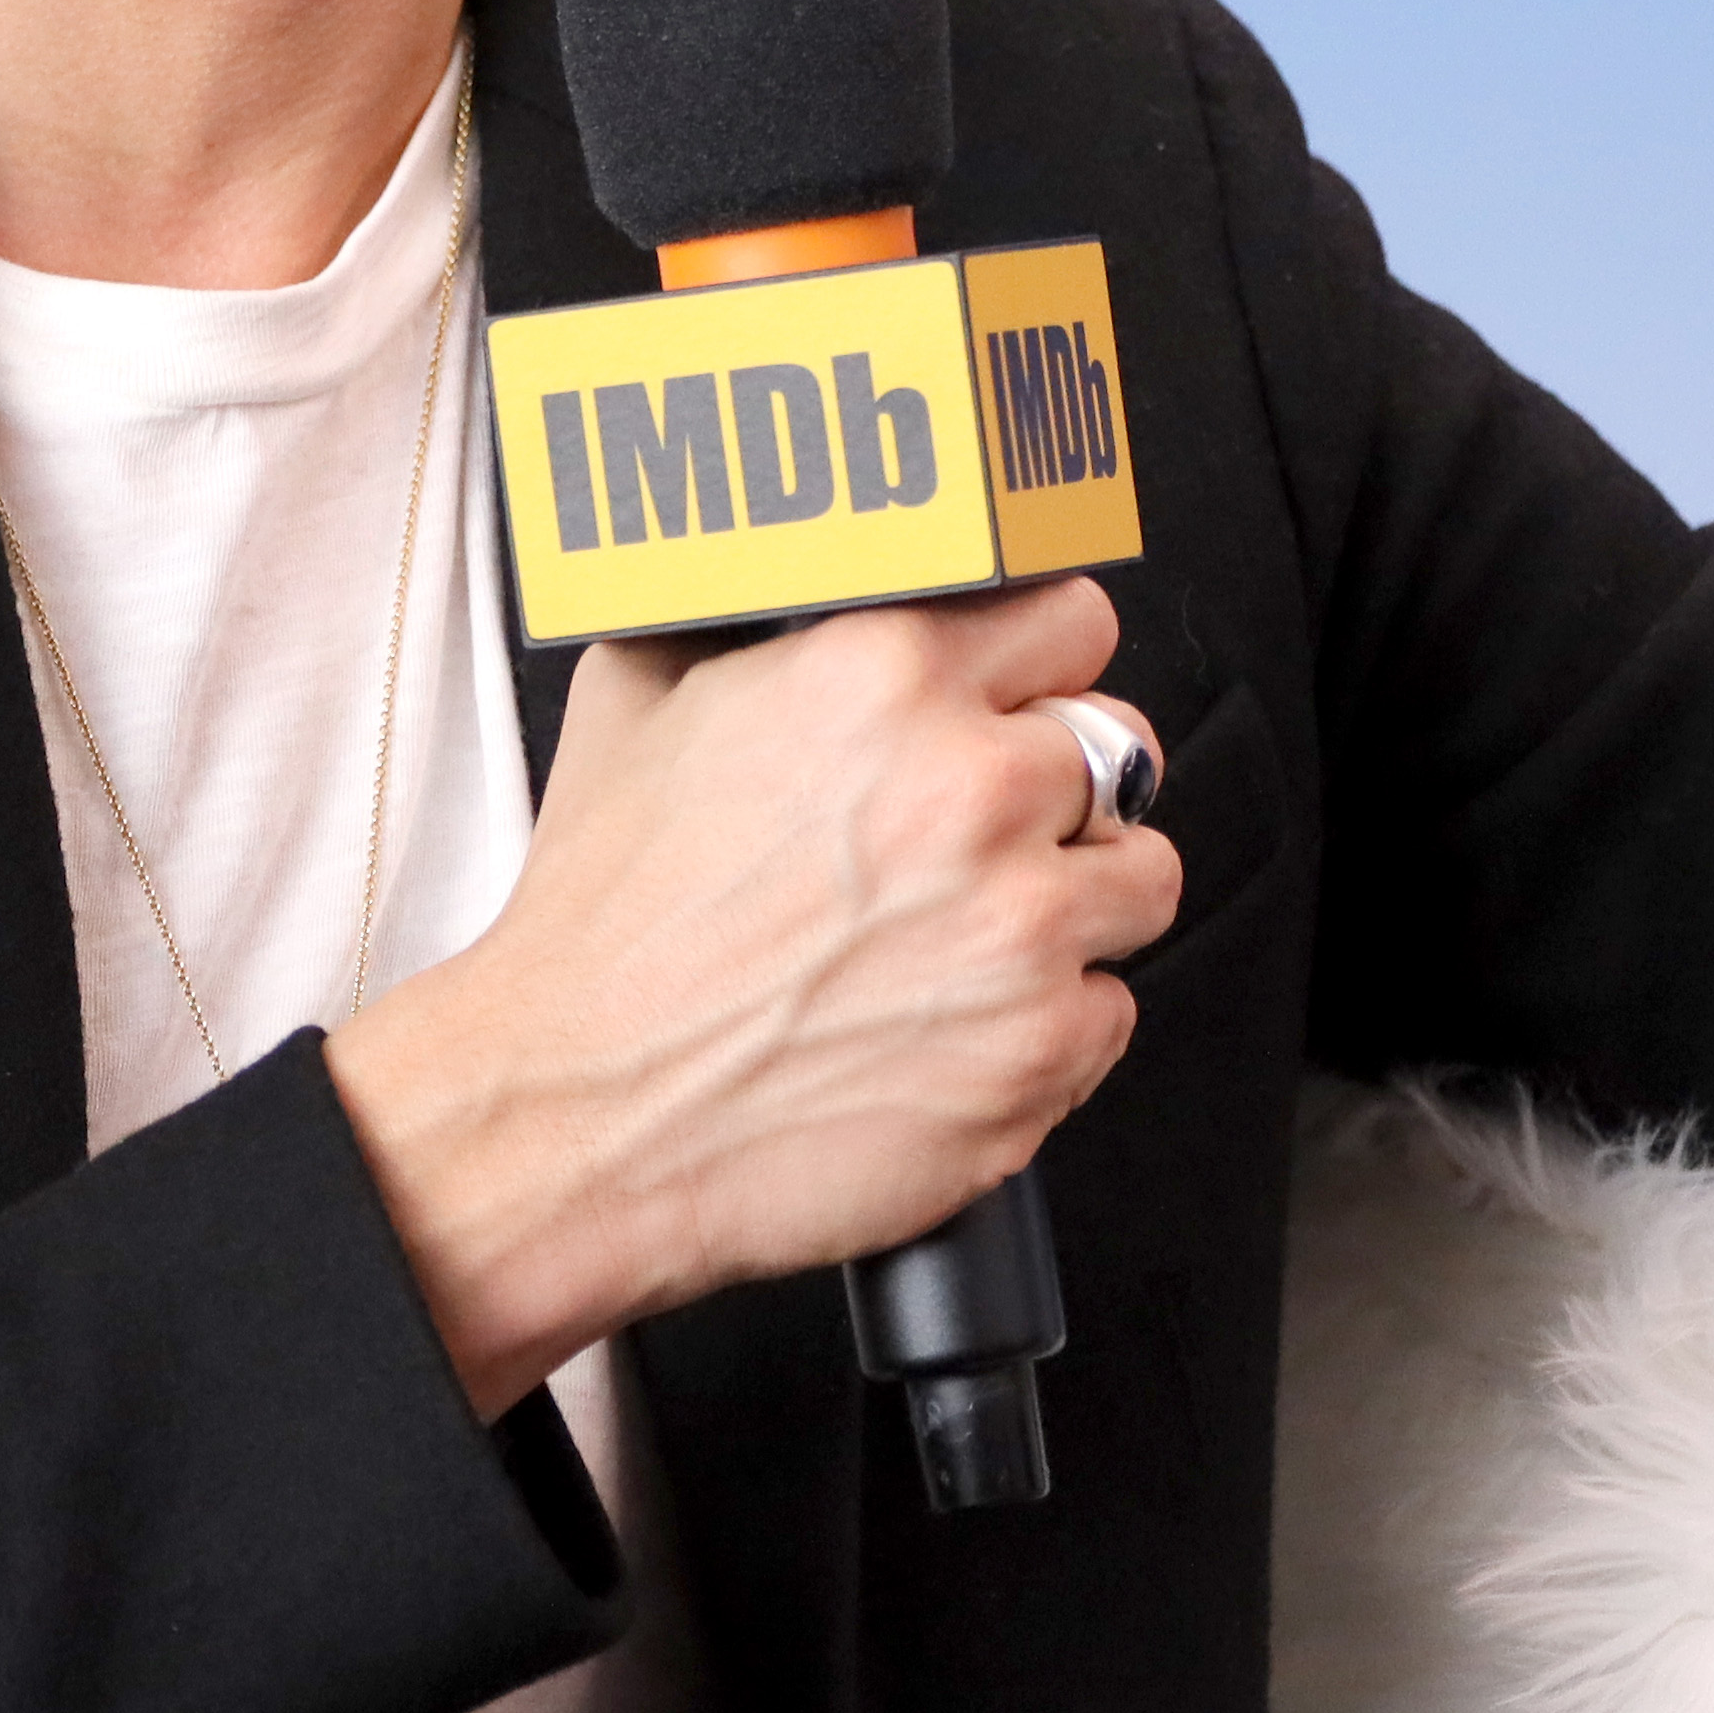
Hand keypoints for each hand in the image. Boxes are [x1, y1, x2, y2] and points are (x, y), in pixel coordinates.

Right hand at [326, 579, 1172, 1410]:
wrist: (573, 1112)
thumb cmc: (600, 928)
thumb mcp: (640, 704)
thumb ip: (754, 635)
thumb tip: (799, 600)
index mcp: (886, 677)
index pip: (1071, 623)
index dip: (1038, 672)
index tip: (1022, 708)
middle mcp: (971, 791)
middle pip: (1121, 754)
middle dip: (1060, 795)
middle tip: (980, 844)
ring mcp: (1020, 931)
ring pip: (1139, 882)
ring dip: (1071, 907)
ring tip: (966, 942)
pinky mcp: (1040, 1055)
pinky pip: (1109, 1014)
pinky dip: (1044, 1026)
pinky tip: (944, 1028)